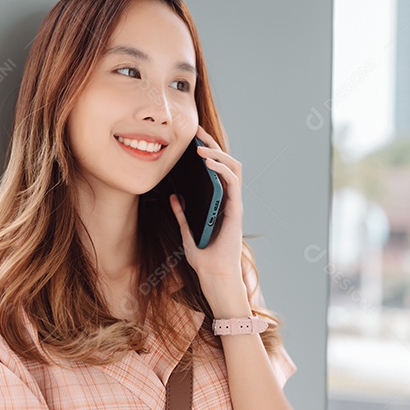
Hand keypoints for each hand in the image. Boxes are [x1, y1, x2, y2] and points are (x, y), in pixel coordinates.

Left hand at [169, 124, 246, 301]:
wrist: (215, 277)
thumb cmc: (205, 260)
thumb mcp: (187, 233)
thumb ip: (182, 215)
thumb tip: (174, 197)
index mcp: (219, 204)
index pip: (217, 172)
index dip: (207, 154)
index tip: (191, 141)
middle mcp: (229, 201)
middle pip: (226, 164)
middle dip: (212, 145)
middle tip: (197, 132)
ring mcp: (234, 204)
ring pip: (233, 168)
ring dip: (218, 153)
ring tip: (200, 145)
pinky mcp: (236, 210)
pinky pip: (232, 182)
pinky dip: (221, 168)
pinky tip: (207, 162)